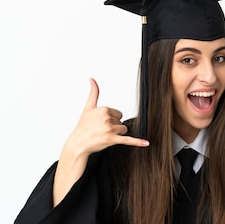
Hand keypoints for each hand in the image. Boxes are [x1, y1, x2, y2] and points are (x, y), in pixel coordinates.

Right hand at [53, 78, 147, 205]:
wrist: (78, 143)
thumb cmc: (83, 127)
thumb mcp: (88, 107)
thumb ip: (93, 93)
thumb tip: (92, 79)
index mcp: (104, 109)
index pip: (119, 114)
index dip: (111, 119)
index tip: (101, 123)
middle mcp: (107, 118)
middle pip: (121, 122)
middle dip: (114, 127)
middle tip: (101, 131)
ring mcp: (109, 129)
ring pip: (124, 130)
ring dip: (117, 134)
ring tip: (104, 136)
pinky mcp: (112, 139)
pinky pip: (128, 140)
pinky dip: (138, 142)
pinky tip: (146, 143)